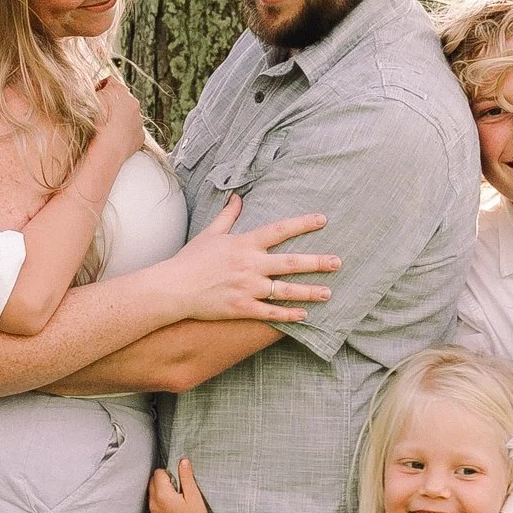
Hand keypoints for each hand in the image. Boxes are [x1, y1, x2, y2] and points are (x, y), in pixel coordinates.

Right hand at [93, 72, 144, 165]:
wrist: (107, 148)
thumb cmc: (94, 124)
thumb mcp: (86, 100)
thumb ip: (91, 92)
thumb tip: (92, 92)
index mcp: (119, 90)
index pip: (109, 82)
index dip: (100, 89)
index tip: (94, 97)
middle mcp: (133, 102)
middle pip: (122, 98)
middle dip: (113, 104)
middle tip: (100, 115)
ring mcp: (138, 120)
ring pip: (129, 116)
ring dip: (120, 119)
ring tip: (106, 129)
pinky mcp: (140, 135)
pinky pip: (132, 131)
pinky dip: (125, 134)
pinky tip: (114, 139)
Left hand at [148, 456, 211, 512]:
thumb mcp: (194, 495)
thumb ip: (186, 477)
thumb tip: (183, 461)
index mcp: (162, 495)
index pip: (158, 473)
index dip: (169, 473)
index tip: (180, 481)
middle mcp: (154, 503)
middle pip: (152, 482)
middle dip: (163, 480)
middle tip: (179, 488)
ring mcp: (153, 512)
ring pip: (151, 492)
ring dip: (161, 490)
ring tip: (177, 498)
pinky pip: (153, 504)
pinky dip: (160, 500)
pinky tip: (174, 508)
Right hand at [170, 197, 339, 321]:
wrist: (174, 288)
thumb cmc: (191, 260)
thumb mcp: (210, 234)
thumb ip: (228, 216)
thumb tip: (237, 197)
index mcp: (245, 244)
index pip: (280, 230)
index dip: (303, 224)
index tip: (323, 220)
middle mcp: (250, 265)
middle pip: (291, 262)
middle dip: (317, 263)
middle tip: (338, 263)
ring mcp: (247, 288)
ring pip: (285, 290)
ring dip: (309, 291)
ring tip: (329, 293)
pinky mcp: (241, 308)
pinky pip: (270, 313)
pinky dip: (288, 315)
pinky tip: (304, 316)